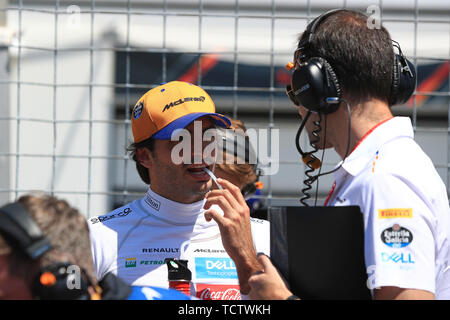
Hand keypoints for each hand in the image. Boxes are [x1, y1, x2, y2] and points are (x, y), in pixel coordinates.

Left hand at [204, 178, 261, 293]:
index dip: (226, 183)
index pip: (235, 190)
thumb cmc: (241, 239)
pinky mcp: (226, 225)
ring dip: (209, 201)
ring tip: (206, 208)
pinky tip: (208, 219)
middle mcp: (240, 211)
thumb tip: (226, 205)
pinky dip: (207, 213)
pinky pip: (213, 212)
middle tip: (206, 200)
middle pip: (224, 193)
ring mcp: (234, 217)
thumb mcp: (243, 222)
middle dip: (212, 193)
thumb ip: (237, 212)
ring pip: (219, 199)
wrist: (244, 253)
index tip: (218, 180)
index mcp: (244, 209)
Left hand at [248, 254, 293, 299]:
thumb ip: (264, 260)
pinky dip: (265, 297)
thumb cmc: (276, 287)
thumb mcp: (271, 269)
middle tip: (272, 285)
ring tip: (272, 291)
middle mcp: (250, 290)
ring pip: (259, 291)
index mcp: (252, 280)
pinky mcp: (257, 303)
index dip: (265, 275)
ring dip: (264, 290)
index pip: (257, 274)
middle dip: (264, 283)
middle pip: (258, 283)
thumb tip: (259, 254)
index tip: (271, 279)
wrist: (281, 301)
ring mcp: (254, 298)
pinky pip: (260, 298)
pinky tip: (271, 296)